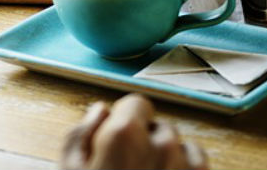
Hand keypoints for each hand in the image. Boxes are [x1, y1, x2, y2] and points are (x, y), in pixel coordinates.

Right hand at [60, 95, 207, 169]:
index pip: (136, 103)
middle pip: (158, 127)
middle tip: (128, 166)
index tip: (117, 137)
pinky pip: (198, 162)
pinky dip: (185, 168)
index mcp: (126, 135)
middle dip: (145, 141)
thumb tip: (99, 112)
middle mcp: (162, 146)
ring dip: (167, 156)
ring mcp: (185, 167)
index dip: (124, 120)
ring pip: (179, 145)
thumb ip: (80, 135)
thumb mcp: (68, 169)